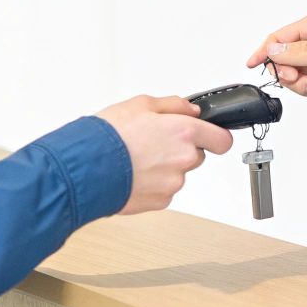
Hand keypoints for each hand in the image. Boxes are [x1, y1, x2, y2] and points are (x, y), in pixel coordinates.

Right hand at [94, 95, 232, 214]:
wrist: (84, 169)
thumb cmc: (108, 136)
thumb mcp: (140, 104)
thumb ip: (173, 105)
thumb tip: (190, 109)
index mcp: (184, 132)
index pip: (222, 140)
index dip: (215, 137)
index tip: (210, 136)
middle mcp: (184, 159)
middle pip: (196, 156)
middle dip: (180, 150)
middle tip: (154, 143)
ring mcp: (173, 183)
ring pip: (177, 174)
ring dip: (164, 167)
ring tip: (137, 159)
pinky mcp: (160, 202)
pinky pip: (163, 190)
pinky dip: (152, 184)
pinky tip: (133, 174)